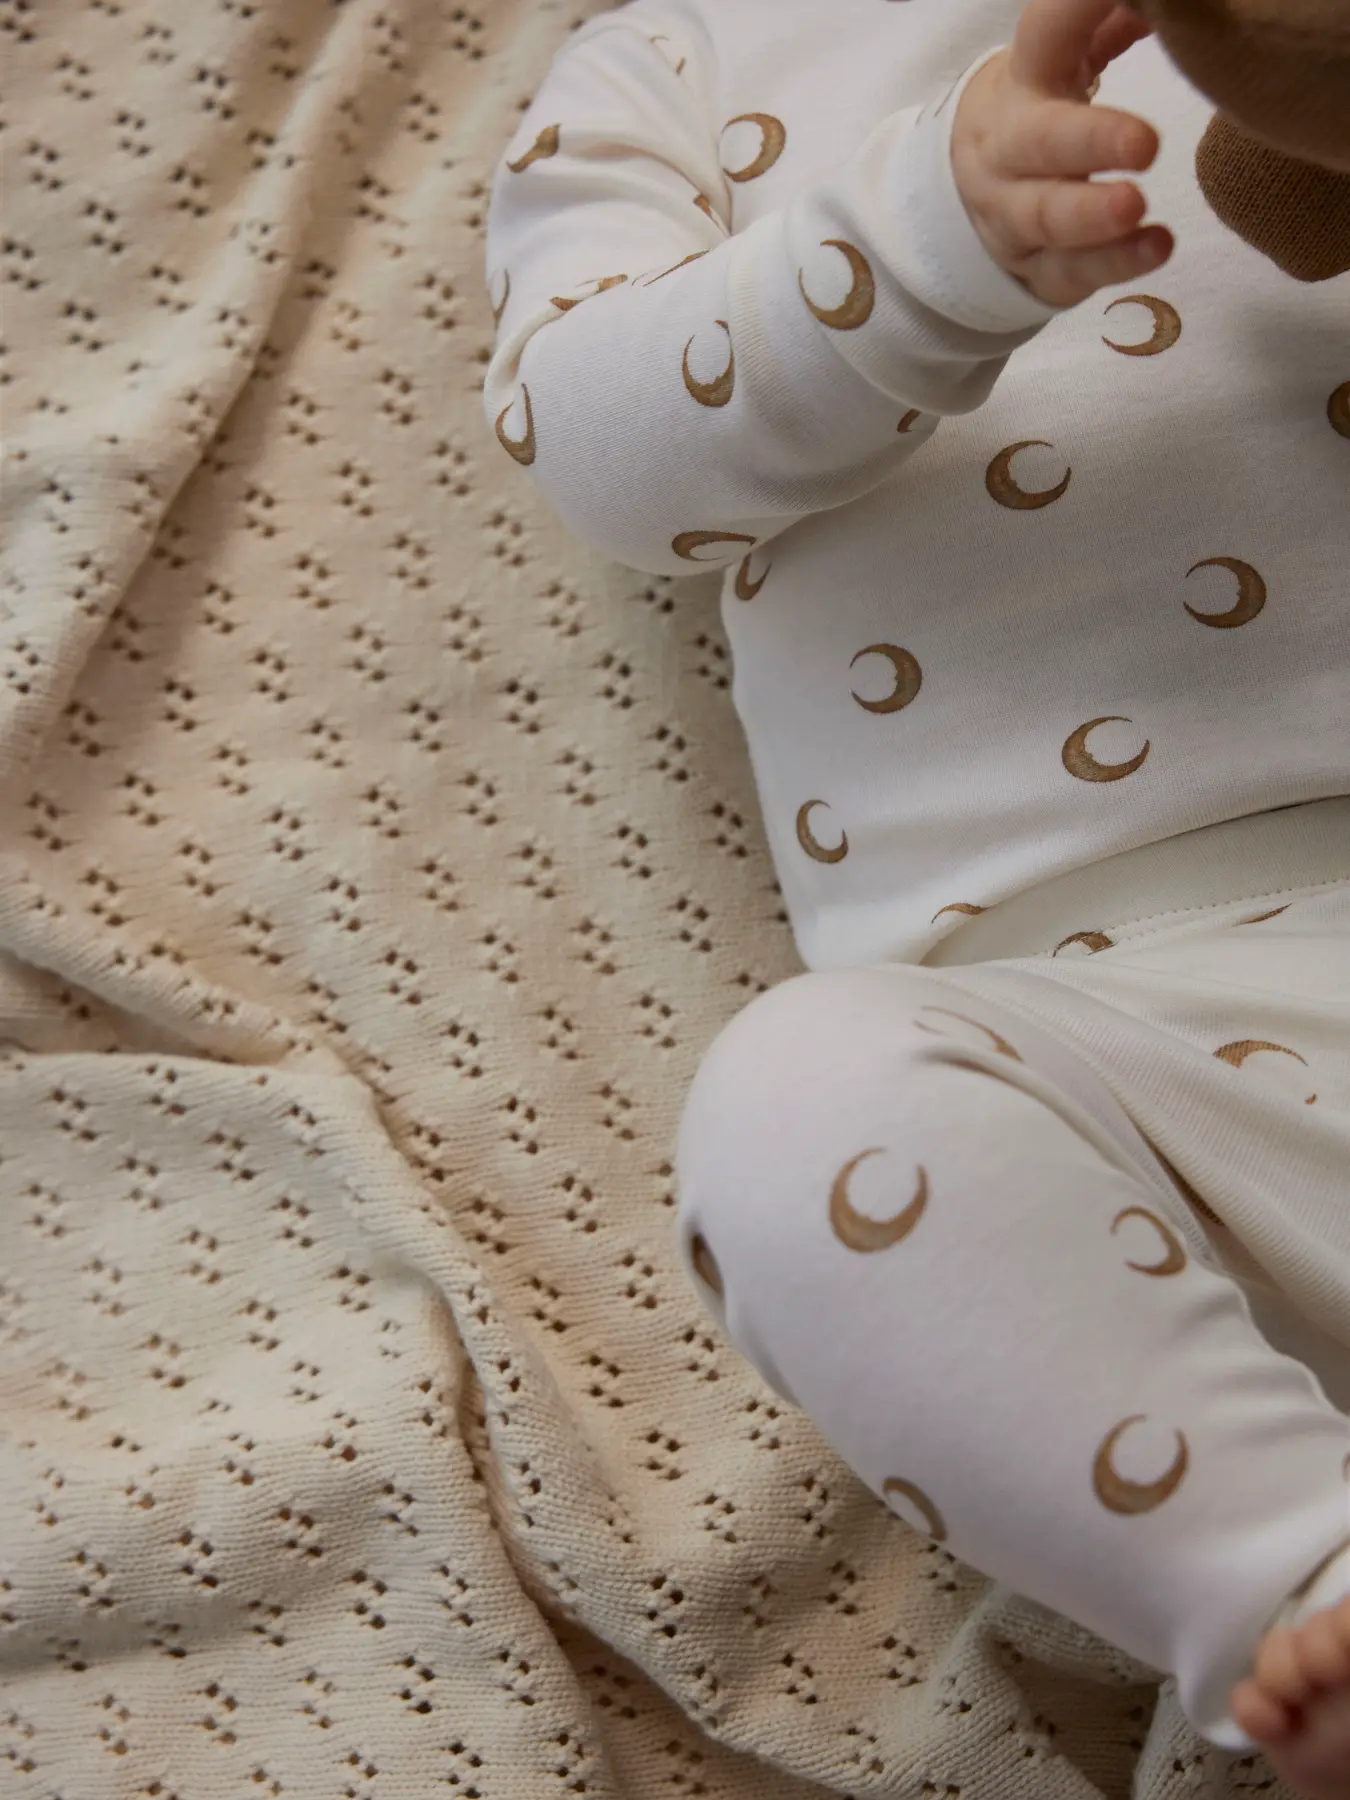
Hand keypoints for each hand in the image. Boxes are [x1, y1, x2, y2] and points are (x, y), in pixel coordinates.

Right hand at [952, 0, 1173, 306]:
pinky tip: (1156, 247)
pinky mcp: (1038, 270)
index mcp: (1024, 82)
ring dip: (1090, 216)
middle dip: (1090, 143)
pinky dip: (1113, 264)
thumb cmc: (1039, 113)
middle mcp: (1009, 151)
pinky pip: (1070, 272)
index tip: (1139, 3)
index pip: (1045, 36)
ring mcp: (1015, 217)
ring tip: (1136, 207)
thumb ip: (1106, 22)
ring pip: (1046, 218)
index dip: (1076, 15)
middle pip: (1040, 144)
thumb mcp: (1060, 61)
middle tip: (1145, 144)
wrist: (973, 193)